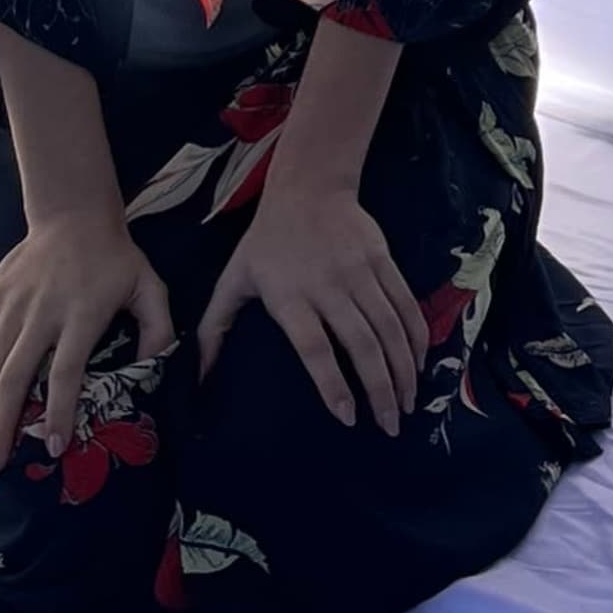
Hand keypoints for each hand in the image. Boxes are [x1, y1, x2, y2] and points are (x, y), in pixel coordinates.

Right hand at [0, 207, 172, 484]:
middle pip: (12, 377)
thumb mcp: (149, 287)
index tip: (52, 448)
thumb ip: (158, 329)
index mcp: (81, 312)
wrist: (73, 214)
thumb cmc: (115, 259)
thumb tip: (158, 371)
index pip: (64, 371)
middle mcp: (40, 312)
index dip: (56, 411)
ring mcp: (11, 306)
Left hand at [201, 183, 425, 432]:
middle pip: (361, 344)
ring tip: (408, 403)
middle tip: (390, 425)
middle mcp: (328, 285)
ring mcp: (360, 271)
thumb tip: (194, 377)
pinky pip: (405, 304)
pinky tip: (418, 363)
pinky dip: (416, 337)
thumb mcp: (233, 281)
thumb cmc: (266, 242)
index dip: (333, 384)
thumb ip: (215, 329)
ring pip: (390, 328)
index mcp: (289, 296)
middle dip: (381, 389)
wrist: (308, 186)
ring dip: (404, 369)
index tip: (348, 418)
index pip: (315, 347)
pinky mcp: (383, 259)